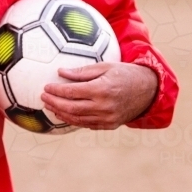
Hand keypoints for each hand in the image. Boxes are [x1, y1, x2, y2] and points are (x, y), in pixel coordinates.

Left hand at [41, 62, 157, 129]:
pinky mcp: (110, 125)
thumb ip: (82, 71)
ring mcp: (107, 118)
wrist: (148, 90)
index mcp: (102, 89)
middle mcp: (104, 106)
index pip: (72, 92)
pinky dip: (74, 120)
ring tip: (50, 107)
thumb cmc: (125, 73)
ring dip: (61, 114)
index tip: (46, 87)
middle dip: (54, 103)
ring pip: (78, 119)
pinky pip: (88, 125)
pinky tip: (66, 114)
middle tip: (43, 98)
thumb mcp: (105, 66)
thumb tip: (60, 72)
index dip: (56, 90)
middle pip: (72, 107)